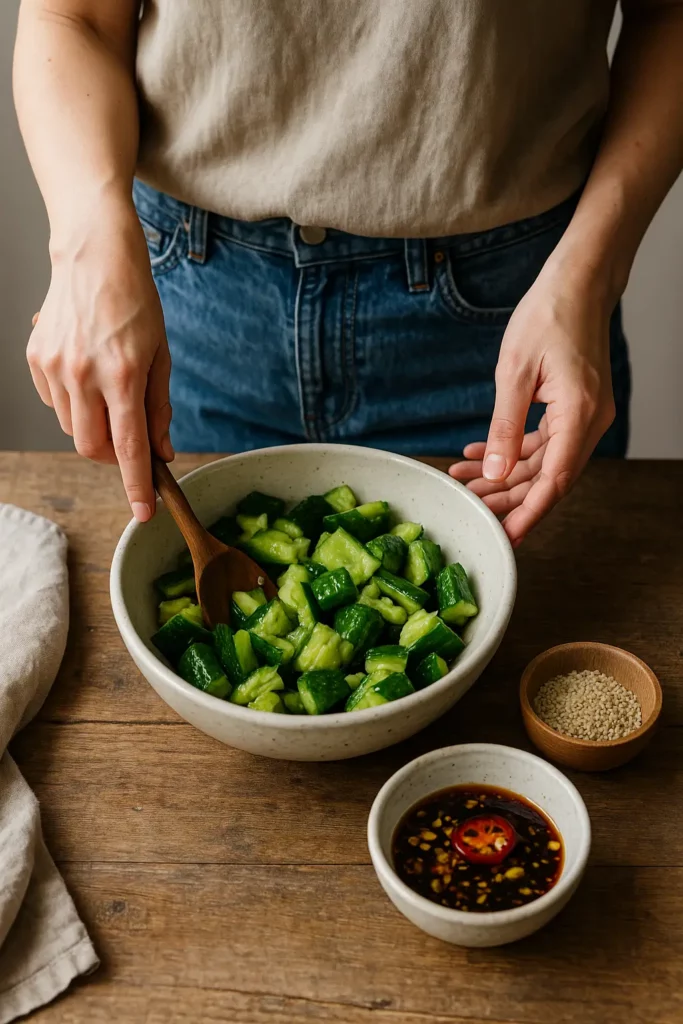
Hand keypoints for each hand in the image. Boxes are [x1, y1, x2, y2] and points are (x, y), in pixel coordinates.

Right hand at [27, 199, 171, 521]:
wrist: (94, 255)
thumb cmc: (135, 302)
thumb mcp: (161, 356)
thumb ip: (159, 409)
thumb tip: (161, 453)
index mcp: (123, 374)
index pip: (129, 447)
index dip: (138, 485)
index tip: (145, 512)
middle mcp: (84, 374)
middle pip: (93, 448)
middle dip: (112, 459)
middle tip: (130, 443)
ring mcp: (55, 367)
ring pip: (73, 429)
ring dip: (94, 429)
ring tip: (109, 395)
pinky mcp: (36, 359)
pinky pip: (55, 405)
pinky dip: (75, 405)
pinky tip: (86, 377)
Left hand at [449, 264, 615, 546]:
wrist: (577, 282)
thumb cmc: (548, 315)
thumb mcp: (514, 372)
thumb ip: (503, 428)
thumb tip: (493, 472)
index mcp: (580, 415)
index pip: (555, 481)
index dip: (529, 513)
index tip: (506, 537)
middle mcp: (589, 422)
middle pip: (547, 477)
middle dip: (506, 496)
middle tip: (469, 508)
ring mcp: (584, 416)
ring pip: (541, 462)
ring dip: (503, 474)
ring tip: (463, 481)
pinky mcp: (573, 408)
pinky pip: (542, 442)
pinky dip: (511, 450)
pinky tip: (477, 455)